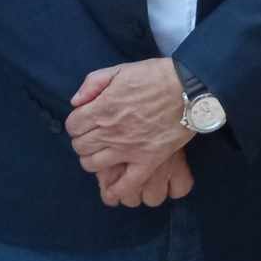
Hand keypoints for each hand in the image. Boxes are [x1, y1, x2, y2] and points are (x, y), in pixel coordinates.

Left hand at [66, 59, 193, 202]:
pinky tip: (112, 190)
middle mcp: (110, 132)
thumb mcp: (121, 69)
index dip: (77, 122)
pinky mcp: (147, 161)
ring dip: (93, 160)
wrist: (188, 89)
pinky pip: (126, 184)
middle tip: (94, 136)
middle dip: (83, 141)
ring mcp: (127, 149)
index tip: (86, 120)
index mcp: (102, 108)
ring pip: (93, 165)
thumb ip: (93, 83)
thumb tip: (76, 102)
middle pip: (80, 146)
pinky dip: (115, 190)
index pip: (72, 125)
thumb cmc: (156, 76)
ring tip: (102, 154)